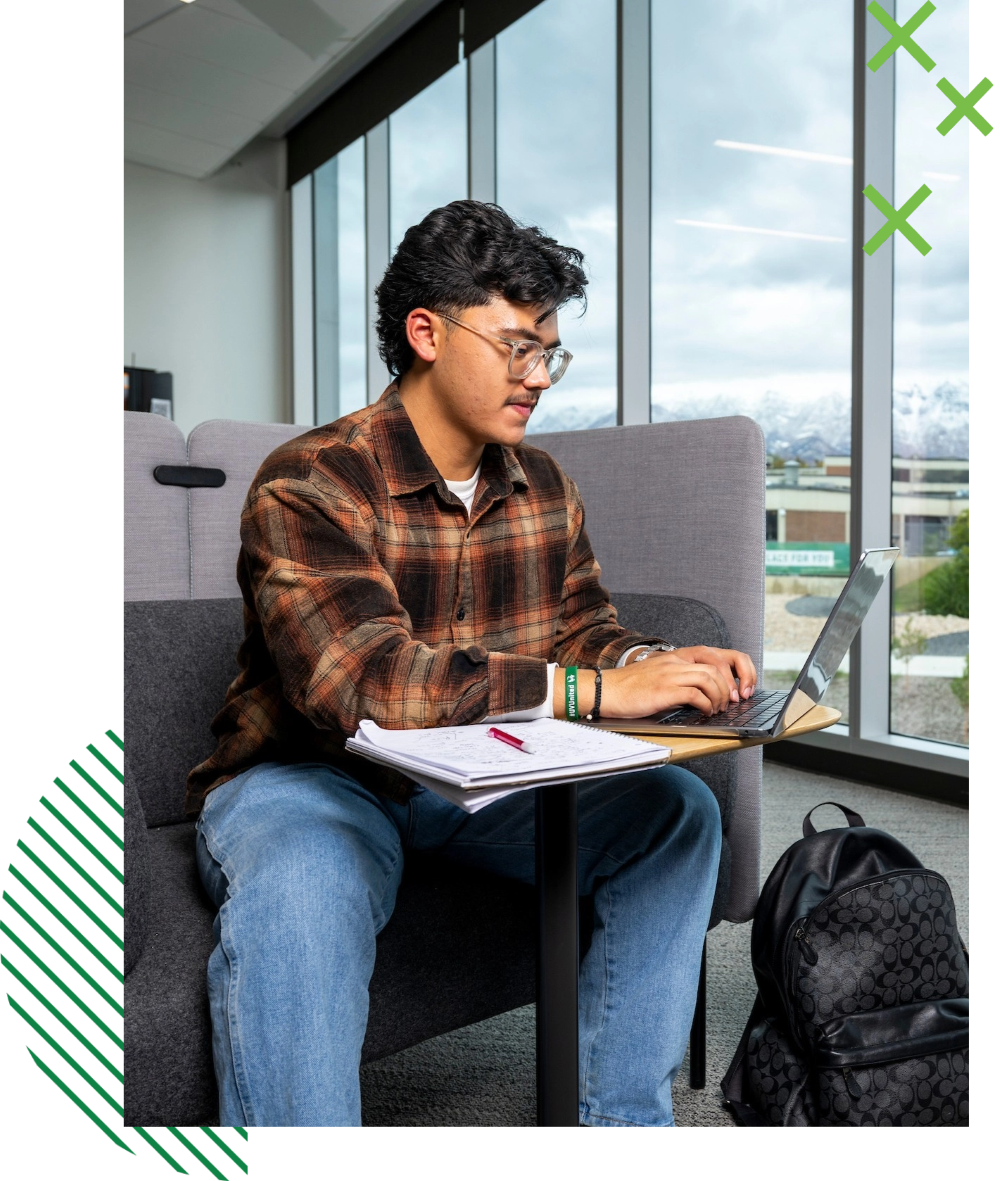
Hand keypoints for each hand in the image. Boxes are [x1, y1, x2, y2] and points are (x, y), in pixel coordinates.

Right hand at [643, 645, 757, 703]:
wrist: (606, 690)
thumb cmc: (632, 687)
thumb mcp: (661, 675)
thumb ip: (683, 677)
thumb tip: (710, 692)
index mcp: (679, 656)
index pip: (720, 654)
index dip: (739, 669)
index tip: (744, 687)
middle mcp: (677, 660)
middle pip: (719, 665)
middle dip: (734, 685)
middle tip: (734, 702)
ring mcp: (670, 673)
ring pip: (710, 678)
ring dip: (721, 697)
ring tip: (718, 709)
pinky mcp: (664, 689)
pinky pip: (696, 694)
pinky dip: (707, 705)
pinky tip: (704, 712)